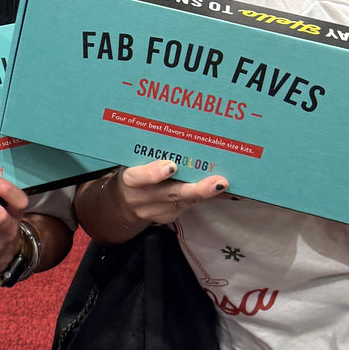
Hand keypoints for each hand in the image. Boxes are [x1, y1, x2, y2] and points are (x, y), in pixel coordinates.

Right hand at [94, 161, 228, 238]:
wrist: (123, 202)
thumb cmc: (134, 171)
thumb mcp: (133, 161)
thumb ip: (151, 152)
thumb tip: (182, 132)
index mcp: (130, 178)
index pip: (138, 177)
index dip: (154, 173)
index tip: (172, 166)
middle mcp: (141, 198)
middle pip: (169, 194)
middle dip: (196, 189)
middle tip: (217, 182)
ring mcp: (155, 211)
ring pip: (184, 202)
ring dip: (207, 194)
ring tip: (226, 185)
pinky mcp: (167, 217)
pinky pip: (190, 206)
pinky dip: (207, 198)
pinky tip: (224, 191)